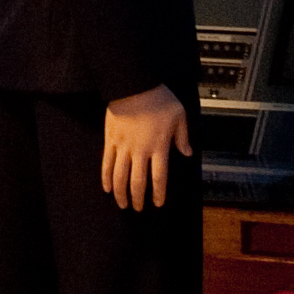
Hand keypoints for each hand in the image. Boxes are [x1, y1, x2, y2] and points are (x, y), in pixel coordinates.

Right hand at [99, 85, 190, 210]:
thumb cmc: (159, 99)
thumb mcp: (179, 115)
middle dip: (138, 198)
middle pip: (138, 182)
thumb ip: (182, 136)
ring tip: (122, 204)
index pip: (159, 177)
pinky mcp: (111, 140)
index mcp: (159, 147)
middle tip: (138, 208)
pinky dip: (106, 177)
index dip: (158, 193)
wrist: (134, 85)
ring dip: (121, 193)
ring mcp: (123, 147)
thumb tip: (187, 153)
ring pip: (120, 176)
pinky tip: (107, 188)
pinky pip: (107, 163)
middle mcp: (141, 151)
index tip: (158, 204)